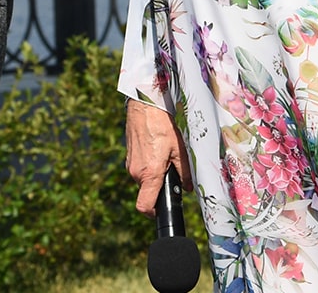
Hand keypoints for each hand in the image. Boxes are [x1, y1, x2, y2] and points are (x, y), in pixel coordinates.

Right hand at [125, 99, 191, 214]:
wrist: (145, 105)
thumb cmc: (162, 124)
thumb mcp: (180, 148)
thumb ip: (184, 170)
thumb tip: (188, 187)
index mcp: (149, 173)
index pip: (144, 206)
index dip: (154, 212)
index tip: (163, 209)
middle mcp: (136, 172)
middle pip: (148, 191)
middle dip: (161, 186)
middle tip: (173, 171)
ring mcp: (130, 164)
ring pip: (144, 179)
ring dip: (155, 174)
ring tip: (166, 156)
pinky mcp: (129, 157)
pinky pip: (140, 168)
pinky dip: (149, 165)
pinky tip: (158, 149)